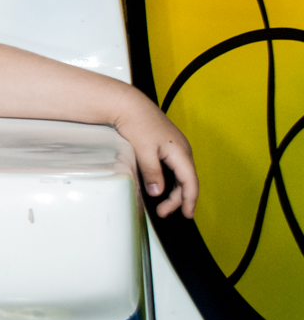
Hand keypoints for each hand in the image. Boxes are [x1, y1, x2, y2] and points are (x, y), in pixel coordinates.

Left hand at [114, 99, 197, 218]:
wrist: (128, 104)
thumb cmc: (137, 124)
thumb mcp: (143, 150)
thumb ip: (152, 172)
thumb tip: (158, 193)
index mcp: (180, 152)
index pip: (190, 181)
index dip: (190, 200)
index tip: (187, 215)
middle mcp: (182, 150)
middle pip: (186, 181)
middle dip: (178, 199)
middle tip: (163, 213)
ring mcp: (175, 148)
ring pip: (180, 175)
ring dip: (173, 192)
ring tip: (162, 205)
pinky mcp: (167, 146)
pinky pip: (174, 168)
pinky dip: (170, 181)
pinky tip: (161, 188)